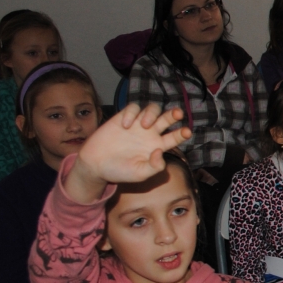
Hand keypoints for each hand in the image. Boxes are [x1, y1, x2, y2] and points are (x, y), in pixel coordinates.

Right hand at [69, 102, 190, 202]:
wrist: (96, 166)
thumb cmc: (120, 172)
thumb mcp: (140, 174)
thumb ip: (154, 167)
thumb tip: (160, 152)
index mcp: (158, 146)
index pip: (175, 137)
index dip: (182, 133)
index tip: (187, 132)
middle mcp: (150, 134)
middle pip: (167, 119)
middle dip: (174, 114)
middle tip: (178, 114)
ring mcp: (137, 125)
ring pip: (153, 109)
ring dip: (152, 113)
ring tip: (145, 124)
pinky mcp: (123, 118)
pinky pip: (133, 107)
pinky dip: (132, 113)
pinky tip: (125, 125)